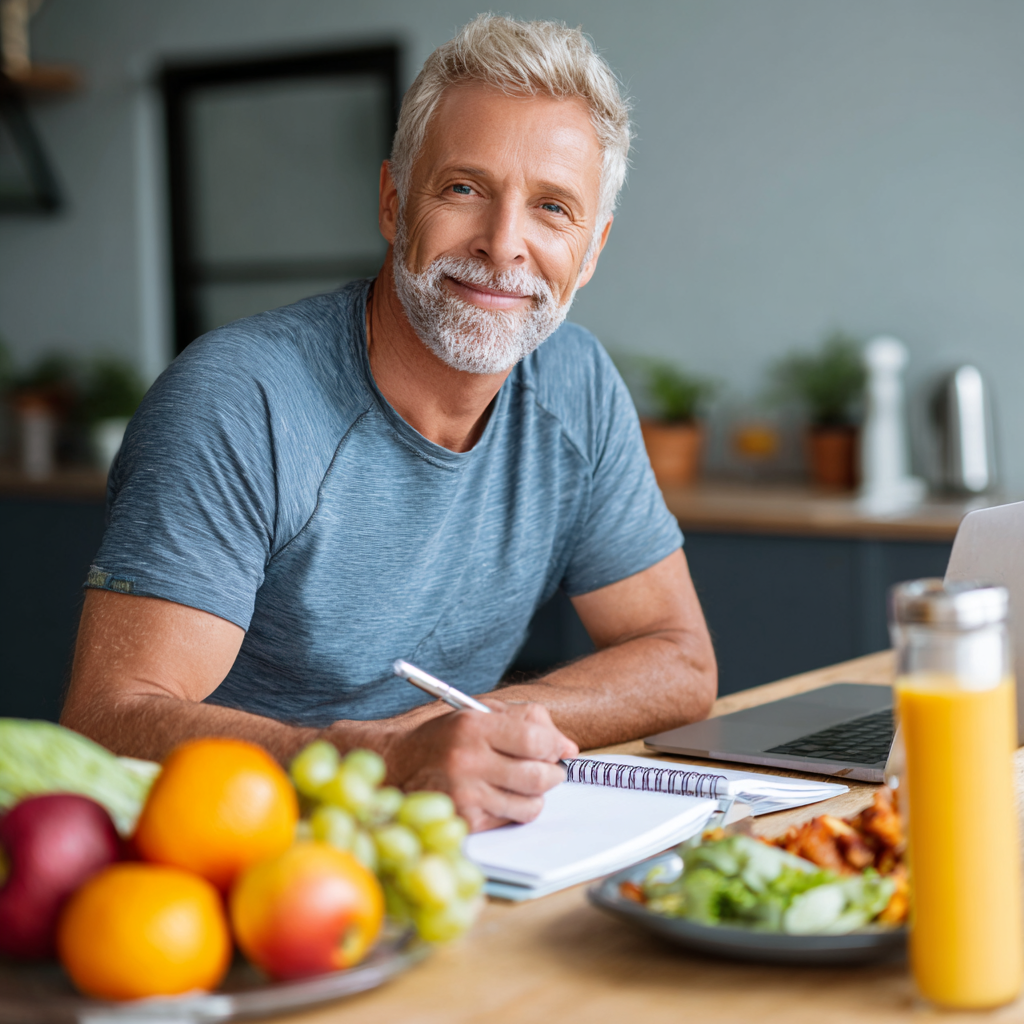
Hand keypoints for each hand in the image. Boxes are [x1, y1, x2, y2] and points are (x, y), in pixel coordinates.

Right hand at [380, 700, 578, 831]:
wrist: (397, 763)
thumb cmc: (446, 736)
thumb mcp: (481, 712)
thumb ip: (528, 720)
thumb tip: (568, 748)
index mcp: (473, 727)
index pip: (535, 740)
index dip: (555, 745)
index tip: (558, 748)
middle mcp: (468, 762)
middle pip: (538, 777)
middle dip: (553, 773)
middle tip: (549, 769)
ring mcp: (465, 796)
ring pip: (530, 805)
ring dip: (536, 795)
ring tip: (522, 783)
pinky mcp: (464, 821)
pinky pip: (510, 820)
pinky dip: (513, 810)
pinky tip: (499, 795)